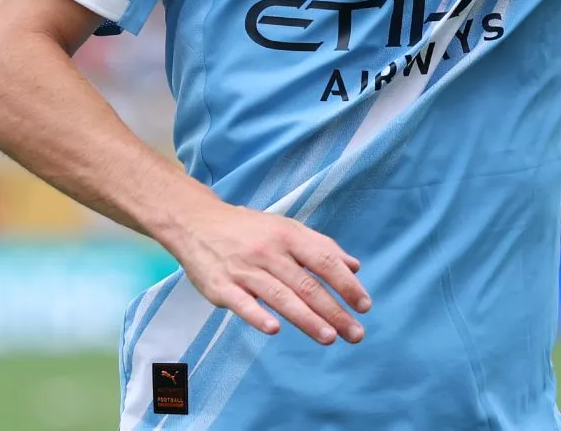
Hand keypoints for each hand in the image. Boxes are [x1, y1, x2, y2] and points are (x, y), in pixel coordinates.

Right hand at [166, 202, 369, 344]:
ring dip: (306, 319)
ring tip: (329, 337)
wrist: (196, 221)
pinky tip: (274, 329)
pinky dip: (257, 315)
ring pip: (280, 296)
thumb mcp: (285, 227)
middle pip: (306, 284)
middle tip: (355, 333)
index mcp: (287, 235)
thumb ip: (320, 246)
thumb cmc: (247, 228)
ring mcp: (243, 269)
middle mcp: (268, 251)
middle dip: (333, 311)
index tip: (364, 305)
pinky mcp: (220, 286)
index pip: (323, 261)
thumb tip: (354, 266)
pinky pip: (242, 303)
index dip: (346, 284)